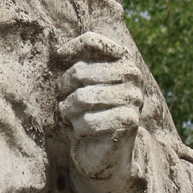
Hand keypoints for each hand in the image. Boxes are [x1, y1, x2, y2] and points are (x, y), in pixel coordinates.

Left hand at [53, 31, 144, 192]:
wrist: (103, 152)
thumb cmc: (88, 111)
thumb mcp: (83, 82)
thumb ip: (77, 61)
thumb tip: (60, 52)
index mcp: (123, 59)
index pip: (91, 40)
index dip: (70, 49)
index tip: (59, 57)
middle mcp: (132, 75)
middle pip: (79, 71)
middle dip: (64, 89)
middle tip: (66, 102)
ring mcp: (133, 98)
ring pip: (81, 98)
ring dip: (68, 112)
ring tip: (73, 117)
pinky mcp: (129, 122)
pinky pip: (86, 121)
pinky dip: (77, 130)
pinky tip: (83, 133)